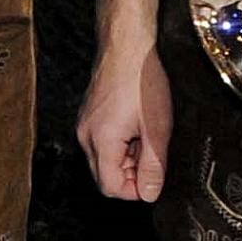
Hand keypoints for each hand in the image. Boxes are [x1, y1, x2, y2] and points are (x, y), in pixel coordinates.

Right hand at [77, 34, 173, 201]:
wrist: (126, 47)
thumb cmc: (141, 81)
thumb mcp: (156, 129)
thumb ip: (153, 166)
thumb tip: (149, 193)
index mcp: (101, 142)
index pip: (111, 188)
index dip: (135, 190)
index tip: (153, 178)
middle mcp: (86, 136)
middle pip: (104, 177)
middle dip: (130, 175)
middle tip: (152, 155)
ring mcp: (85, 125)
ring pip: (103, 160)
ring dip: (126, 159)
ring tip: (146, 136)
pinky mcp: (88, 116)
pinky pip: (101, 143)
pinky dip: (119, 144)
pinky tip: (136, 127)